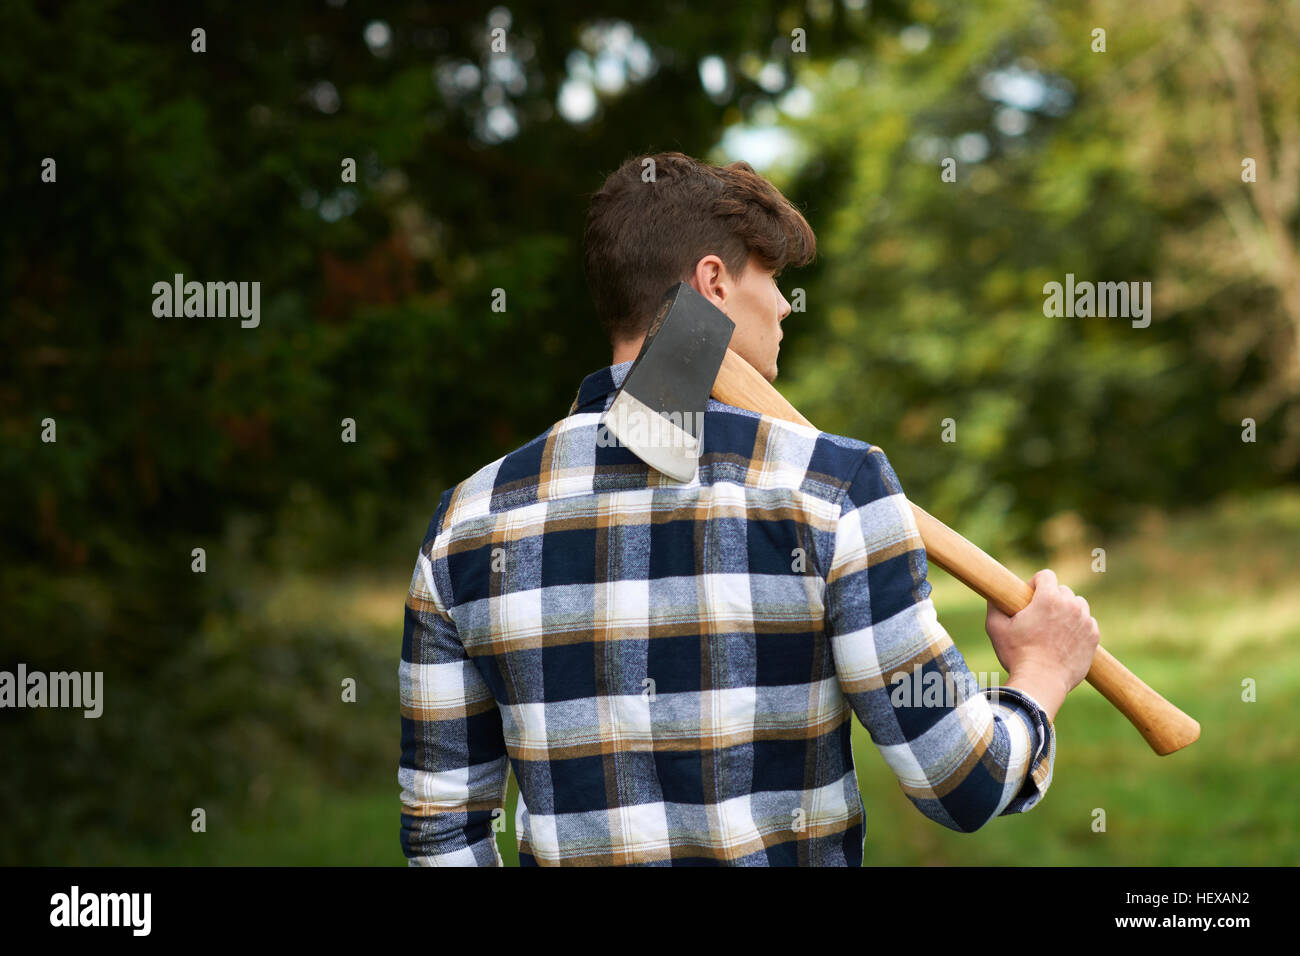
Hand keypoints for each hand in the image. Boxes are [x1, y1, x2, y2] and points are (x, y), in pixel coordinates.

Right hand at [985, 569, 1100, 700]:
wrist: (1041, 683)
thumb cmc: (1017, 655)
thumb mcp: (995, 627)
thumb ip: (994, 605)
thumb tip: (995, 594)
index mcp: (1048, 598)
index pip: (1046, 575)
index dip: (1035, 584)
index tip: (1029, 598)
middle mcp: (1071, 605)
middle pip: (1062, 591)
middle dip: (1051, 599)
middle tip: (1039, 618)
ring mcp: (1085, 621)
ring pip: (1077, 605)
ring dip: (1067, 611)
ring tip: (1053, 628)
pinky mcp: (1093, 637)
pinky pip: (1087, 623)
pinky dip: (1078, 627)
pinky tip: (1064, 640)